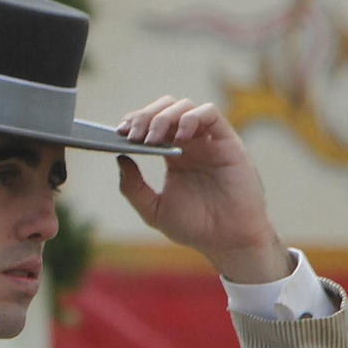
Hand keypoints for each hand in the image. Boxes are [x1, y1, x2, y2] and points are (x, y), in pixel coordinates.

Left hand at [115, 97, 291, 282]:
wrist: (227, 240)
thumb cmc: (195, 227)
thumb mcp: (154, 210)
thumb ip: (133, 187)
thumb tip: (120, 157)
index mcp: (173, 154)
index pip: (150, 124)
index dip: (134, 121)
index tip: (120, 133)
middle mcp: (190, 143)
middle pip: (165, 108)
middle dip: (145, 116)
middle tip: (134, 135)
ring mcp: (208, 141)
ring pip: (184, 107)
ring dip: (164, 117)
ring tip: (153, 139)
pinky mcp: (227, 142)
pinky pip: (210, 114)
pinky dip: (191, 118)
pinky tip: (180, 137)